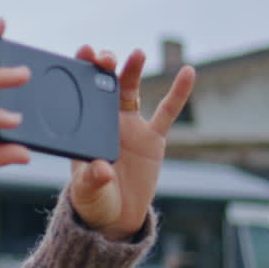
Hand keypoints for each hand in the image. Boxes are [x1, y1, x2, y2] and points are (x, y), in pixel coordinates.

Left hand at [68, 47, 194, 241]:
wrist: (116, 216)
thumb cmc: (94, 200)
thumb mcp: (87, 192)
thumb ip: (92, 180)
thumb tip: (102, 170)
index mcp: (84, 128)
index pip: (81, 92)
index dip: (82, 69)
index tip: (84, 51)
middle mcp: (106, 121)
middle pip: (105, 85)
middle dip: (106, 66)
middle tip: (106, 56)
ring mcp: (130, 126)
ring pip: (131, 90)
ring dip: (133, 70)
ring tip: (137, 54)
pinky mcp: (153, 138)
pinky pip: (168, 112)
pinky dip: (179, 92)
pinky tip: (188, 71)